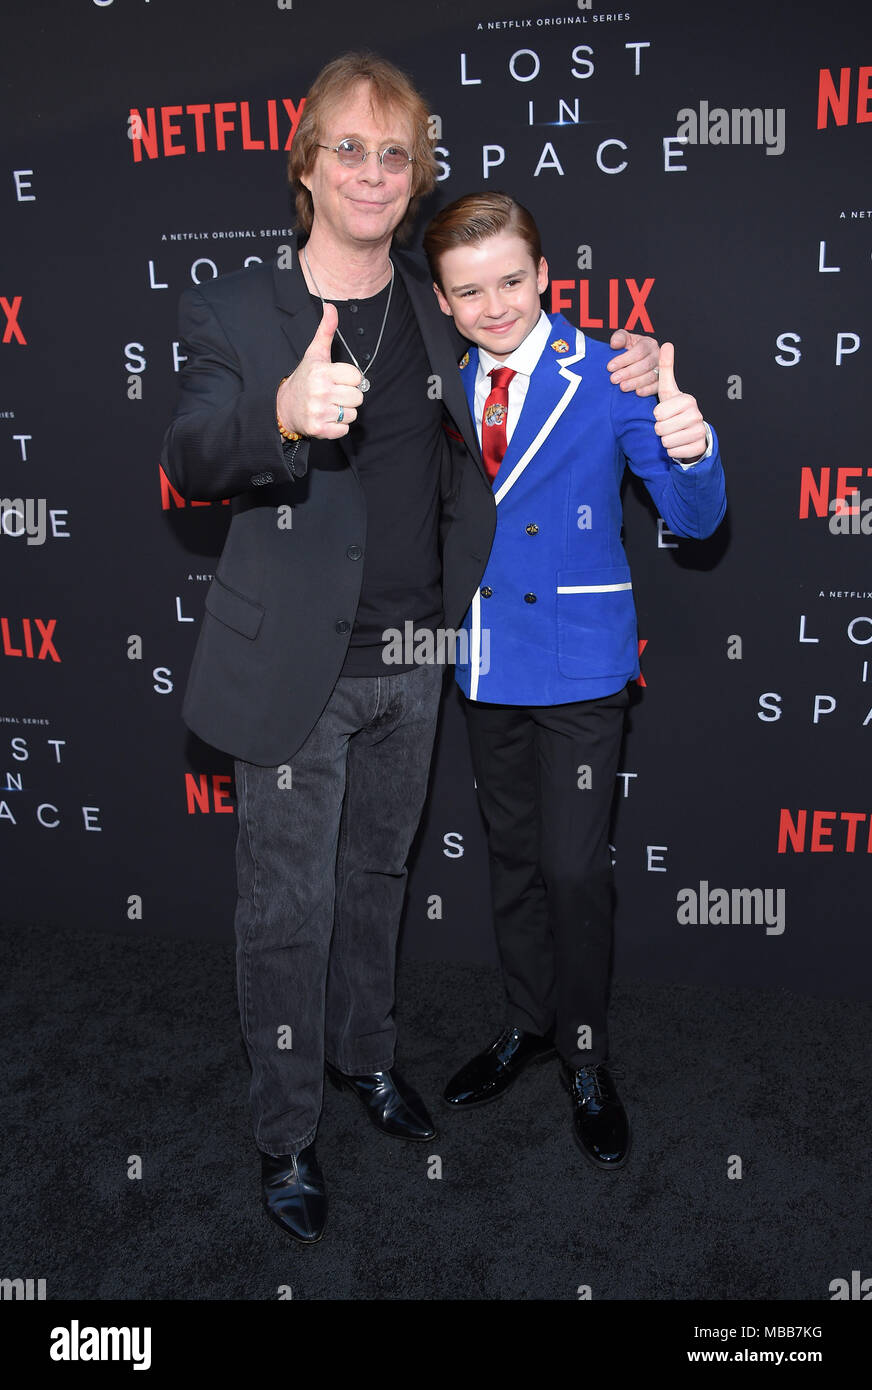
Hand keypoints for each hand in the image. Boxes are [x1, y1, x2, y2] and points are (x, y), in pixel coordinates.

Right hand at [276, 302, 363, 438]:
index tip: (337, 379)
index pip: (357, 377)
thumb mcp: (314, 354)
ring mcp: (318, 411)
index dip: (350, 379)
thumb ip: (326, 331)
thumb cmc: (304, 378)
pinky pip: (344, 429)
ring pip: (352, 414)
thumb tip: (331, 307)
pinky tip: (326, 417)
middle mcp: (320, 391)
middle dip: (348, 396)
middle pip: (357, 397)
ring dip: (343, 412)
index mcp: (322, 372)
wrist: (283, 406)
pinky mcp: (318, 429)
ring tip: (329, 405)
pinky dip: (338, 426)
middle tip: (333, 394)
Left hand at [607, 329, 660, 396]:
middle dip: (628, 373)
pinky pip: (657, 386)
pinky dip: (648, 390)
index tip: (610, 367)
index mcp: (649, 343)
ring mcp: (661, 369)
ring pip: (651, 376)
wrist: (638, 361)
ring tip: (622, 387)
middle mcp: (658, 355)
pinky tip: (637, 392)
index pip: (639, 350)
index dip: (624, 359)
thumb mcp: (625, 339)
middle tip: (614, 379)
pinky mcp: (662, 381)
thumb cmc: (630, 349)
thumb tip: (614, 344)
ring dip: (636, 382)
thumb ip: (619, 338)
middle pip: (645, 364)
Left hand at [652, 342, 706, 461]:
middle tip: (670, 425)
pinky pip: (674, 452)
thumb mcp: (669, 391)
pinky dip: (673, 451)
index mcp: (687, 399)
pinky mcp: (698, 447)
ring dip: (666, 441)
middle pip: (660, 428)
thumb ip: (666, 369)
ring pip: (666, 441)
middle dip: (661, 430)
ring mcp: (699, 430)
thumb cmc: (675, 411)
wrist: (691, 434)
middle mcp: (696, 414)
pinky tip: (680, 444)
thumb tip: (666, 344)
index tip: (666, 413)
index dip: (657, 416)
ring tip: (675, 434)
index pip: (658, 413)